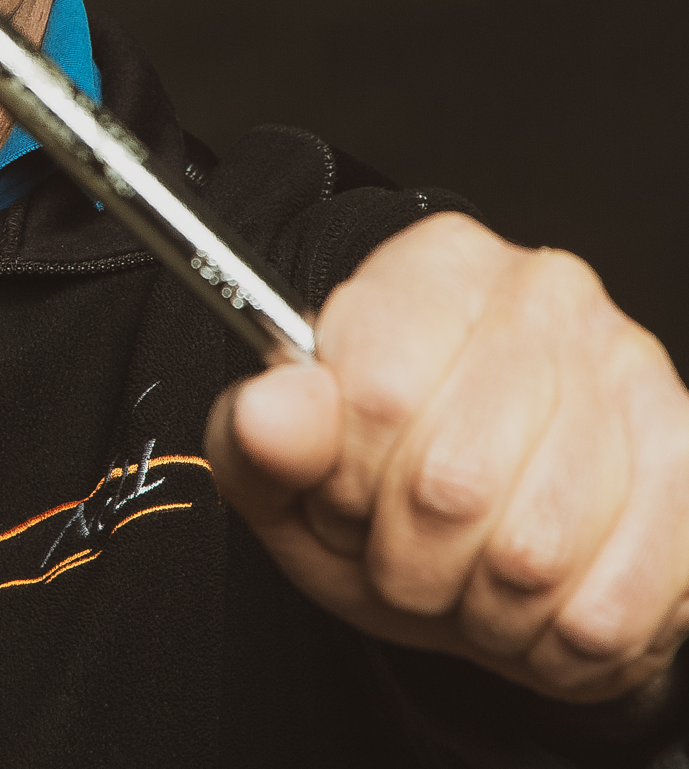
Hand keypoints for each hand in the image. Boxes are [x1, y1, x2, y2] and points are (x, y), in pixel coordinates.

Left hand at [206, 212, 688, 701]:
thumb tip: (273, 410)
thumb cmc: (376, 469)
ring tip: (462, 578)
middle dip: (408, 559)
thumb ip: (260, 432)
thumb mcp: (287, 454)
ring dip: (480, 607)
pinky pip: (615, 605)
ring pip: (538, 554)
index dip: (346, 483)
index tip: (340, 499)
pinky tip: (527, 606)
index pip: (376, 395)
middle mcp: (542, 295)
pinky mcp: (688, 463)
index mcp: (432, 267)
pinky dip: (555, 641)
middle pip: (455, 481)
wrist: (476, 510)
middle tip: (400, 553)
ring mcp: (631, 373)